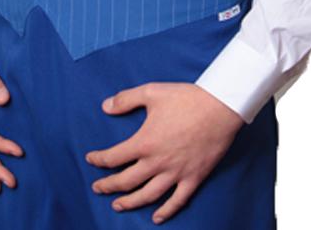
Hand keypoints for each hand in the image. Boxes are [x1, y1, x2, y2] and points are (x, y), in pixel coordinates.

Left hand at [85, 81, 243, 223]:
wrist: (219, 107)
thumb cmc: (186, 98)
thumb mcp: (152, 92)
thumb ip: (126, 99)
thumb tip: (105, 107)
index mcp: (145, 142)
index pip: (114, 157)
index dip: (99, 160)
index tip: (91, 159)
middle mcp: (157, 162)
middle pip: (127, 181)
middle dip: (109, 186)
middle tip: (98, 188)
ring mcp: (176, 173)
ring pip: (148, 195)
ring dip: (130, 202)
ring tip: (118, 205)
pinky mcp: (193, 178)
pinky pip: (177, 201)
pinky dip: (166, 212)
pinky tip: (156, 218)